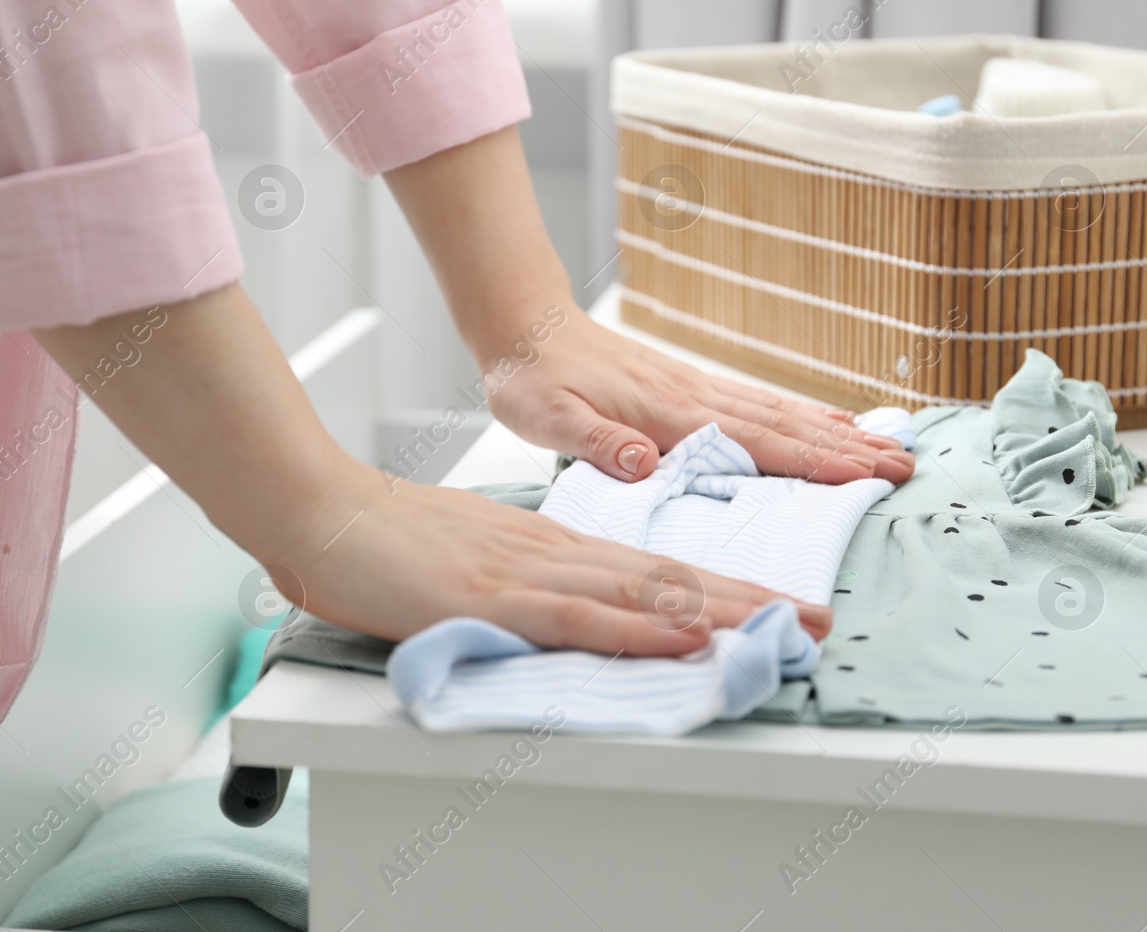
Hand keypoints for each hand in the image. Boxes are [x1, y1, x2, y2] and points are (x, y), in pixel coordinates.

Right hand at [272, 470, 833, 656]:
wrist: (329, 513)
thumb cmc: (393, 540)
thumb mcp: (478, 557)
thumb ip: (529, 578)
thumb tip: (575, 599)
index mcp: (554, 548)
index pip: (653, 569)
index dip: (721, 588)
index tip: (777, 604)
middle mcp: (556, 556)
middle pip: (669, 578)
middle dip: (748, 600)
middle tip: (818, 619)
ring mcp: (529, 574)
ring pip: (642, 592)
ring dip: (719, 612)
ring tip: (783, 627)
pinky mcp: (495, 598)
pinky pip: (582, 616)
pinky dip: (641, 626)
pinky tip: (684, 634)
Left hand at [487, 308, 915, 484]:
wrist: (524, 324)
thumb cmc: (533, 377)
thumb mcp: (547, 416)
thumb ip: (596, 441)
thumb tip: (641, 462)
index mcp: (667, 412)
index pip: (754, 442)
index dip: (812, 463)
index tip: (866, 476)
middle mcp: (693, 396)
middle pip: (785, 426)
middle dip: (847, 450)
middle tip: (907, 467)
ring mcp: (695, 387)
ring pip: (779, 412)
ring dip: (836, 433)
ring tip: (888, 446)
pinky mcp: (687, 385)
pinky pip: (757, 403)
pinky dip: (801, 415)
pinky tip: (828, 423)